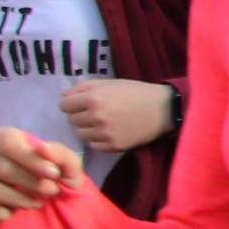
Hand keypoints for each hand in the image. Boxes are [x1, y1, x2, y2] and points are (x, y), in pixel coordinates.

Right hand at [0, 126, 81, 218]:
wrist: (65, 219)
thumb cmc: (63, 187)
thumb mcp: (71, 171)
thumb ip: (61, 155)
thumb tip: (41, 147)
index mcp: (10, 146)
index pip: (2, 139)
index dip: (25, 155)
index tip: (52, 173)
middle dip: (26, 178)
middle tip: (52, 190)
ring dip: (15, 197)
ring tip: (38, 203)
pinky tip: (13, 215)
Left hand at [58, 79, 172, 153]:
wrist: (164, 109)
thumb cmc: (137, 92)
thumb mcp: (111, 82)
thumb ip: (84, 87)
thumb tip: (63, 97)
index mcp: (94, 98)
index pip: (64, 105)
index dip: (72, 103)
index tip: (82, 103)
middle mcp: (96, 116)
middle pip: (71, 120)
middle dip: (81, 115)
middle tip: (97, 112)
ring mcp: (105, 133)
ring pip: (81, 134)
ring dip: (88, 128)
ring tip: (104, 122)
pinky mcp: (113, 146)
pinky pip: (93, 145)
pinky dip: (98, 139)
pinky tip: (111, 132)